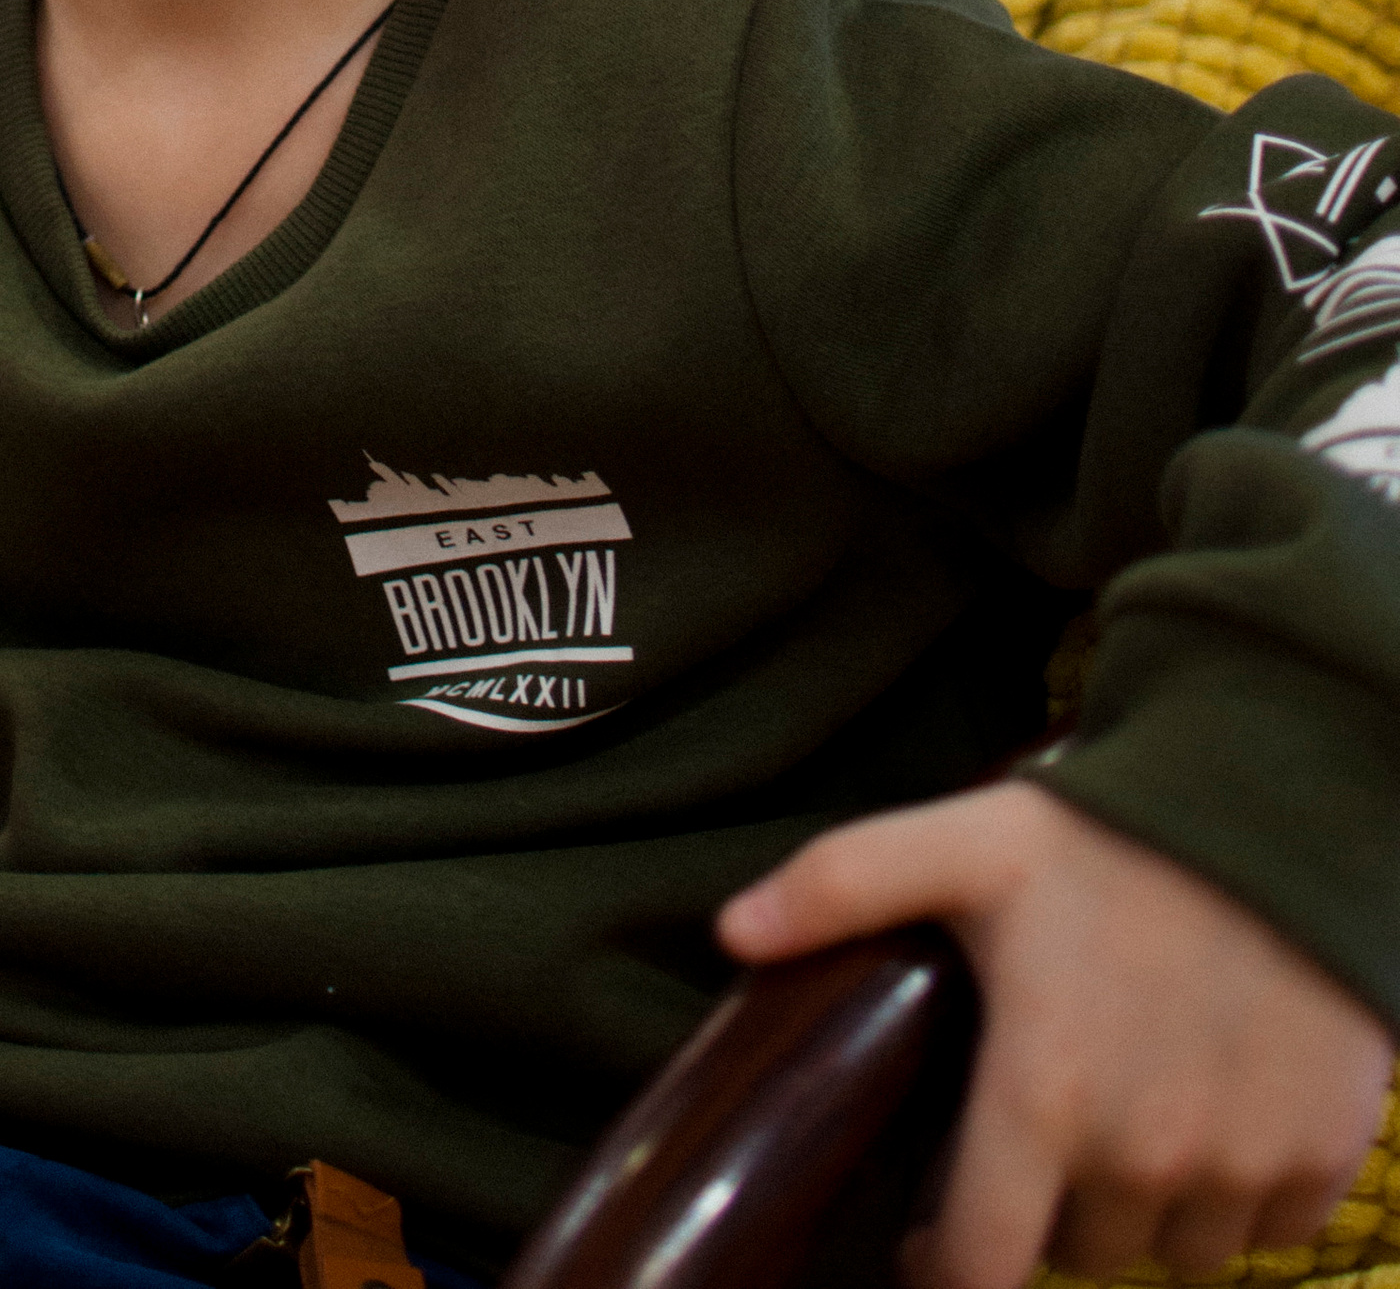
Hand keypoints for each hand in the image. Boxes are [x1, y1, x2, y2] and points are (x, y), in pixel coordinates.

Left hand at [717, 781, 1389, 1288]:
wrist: (1281, 808)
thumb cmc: (1113, 832)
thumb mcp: (967, 843)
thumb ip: (842, 884)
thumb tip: (731, 930)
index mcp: (1047, 1096)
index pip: (983, 1265)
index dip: (945, 1270)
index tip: (933, 1245)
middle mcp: (1145, 1156)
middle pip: (1080, 1251)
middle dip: (1053, 1204)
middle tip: (1049, 1120)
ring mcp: (1242, 1166)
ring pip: (1175, 1250)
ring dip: (1146, 1205)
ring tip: (1129, 1111)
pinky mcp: (1320, 1158)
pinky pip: (1267, 1230)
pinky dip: (1237, 1194)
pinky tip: (1212, 1113)